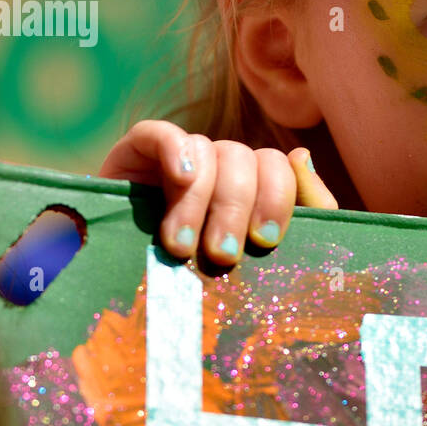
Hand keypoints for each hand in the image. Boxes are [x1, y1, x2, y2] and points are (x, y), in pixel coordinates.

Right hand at [98, 119, 337, 264]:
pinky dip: (173, 148)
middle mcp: (216, 167)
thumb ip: (306, 208)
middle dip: (235, 209)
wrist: (120, 293)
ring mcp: (176, 160)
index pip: (275, 166)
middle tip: (221, 256)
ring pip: (204, 151)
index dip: (277, 197)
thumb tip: (301, 154)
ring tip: (181, 246)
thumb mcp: (260, 259)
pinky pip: (155, 133)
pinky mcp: (134, 156)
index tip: (265, 241)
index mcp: (249, 187)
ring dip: (197, 200)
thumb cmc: (200, 285)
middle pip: (241, 159)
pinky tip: (181, 176)